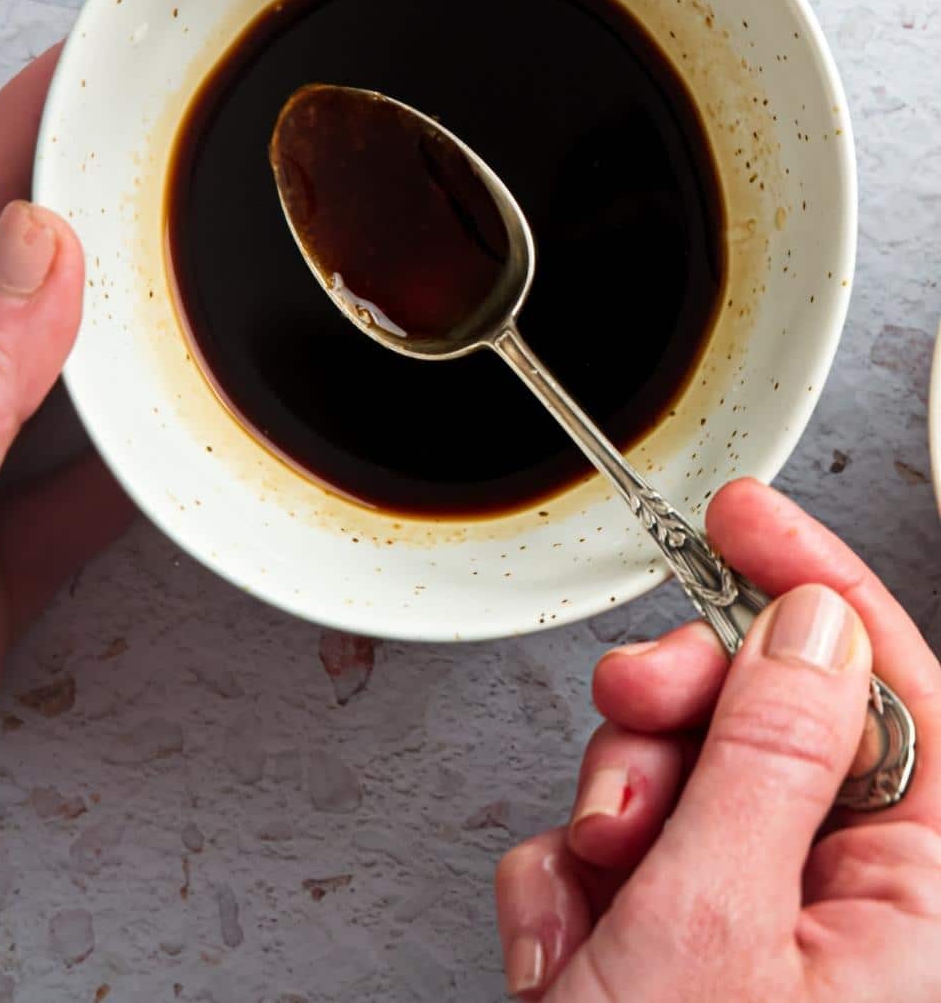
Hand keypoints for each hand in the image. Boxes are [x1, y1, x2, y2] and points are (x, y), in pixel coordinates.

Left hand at [0, 45, 132, 904]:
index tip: (94, 66)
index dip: (18, 137)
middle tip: (168, 150)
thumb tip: (38, 247)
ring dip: (119, 340)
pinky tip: (175, 439)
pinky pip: (62, 500)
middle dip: (84, 219)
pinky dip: (127, 467)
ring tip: (193, 270)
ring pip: (40, 395)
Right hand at [496, 479, 940, 999]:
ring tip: (589, 885)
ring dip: (604, 818)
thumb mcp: (711, 921)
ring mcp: (756, 932)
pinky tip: (567, 952)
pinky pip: (620, 857)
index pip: (886, 688)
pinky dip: (570, 886)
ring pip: (677, 782)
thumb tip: (808, 621)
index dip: (811, 583)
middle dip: (673, 713)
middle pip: (765, 721)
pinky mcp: (677, 956)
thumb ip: (767, 757)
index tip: (741, 517)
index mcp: (912, 903)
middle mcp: (845, 912)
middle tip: (628, 709)